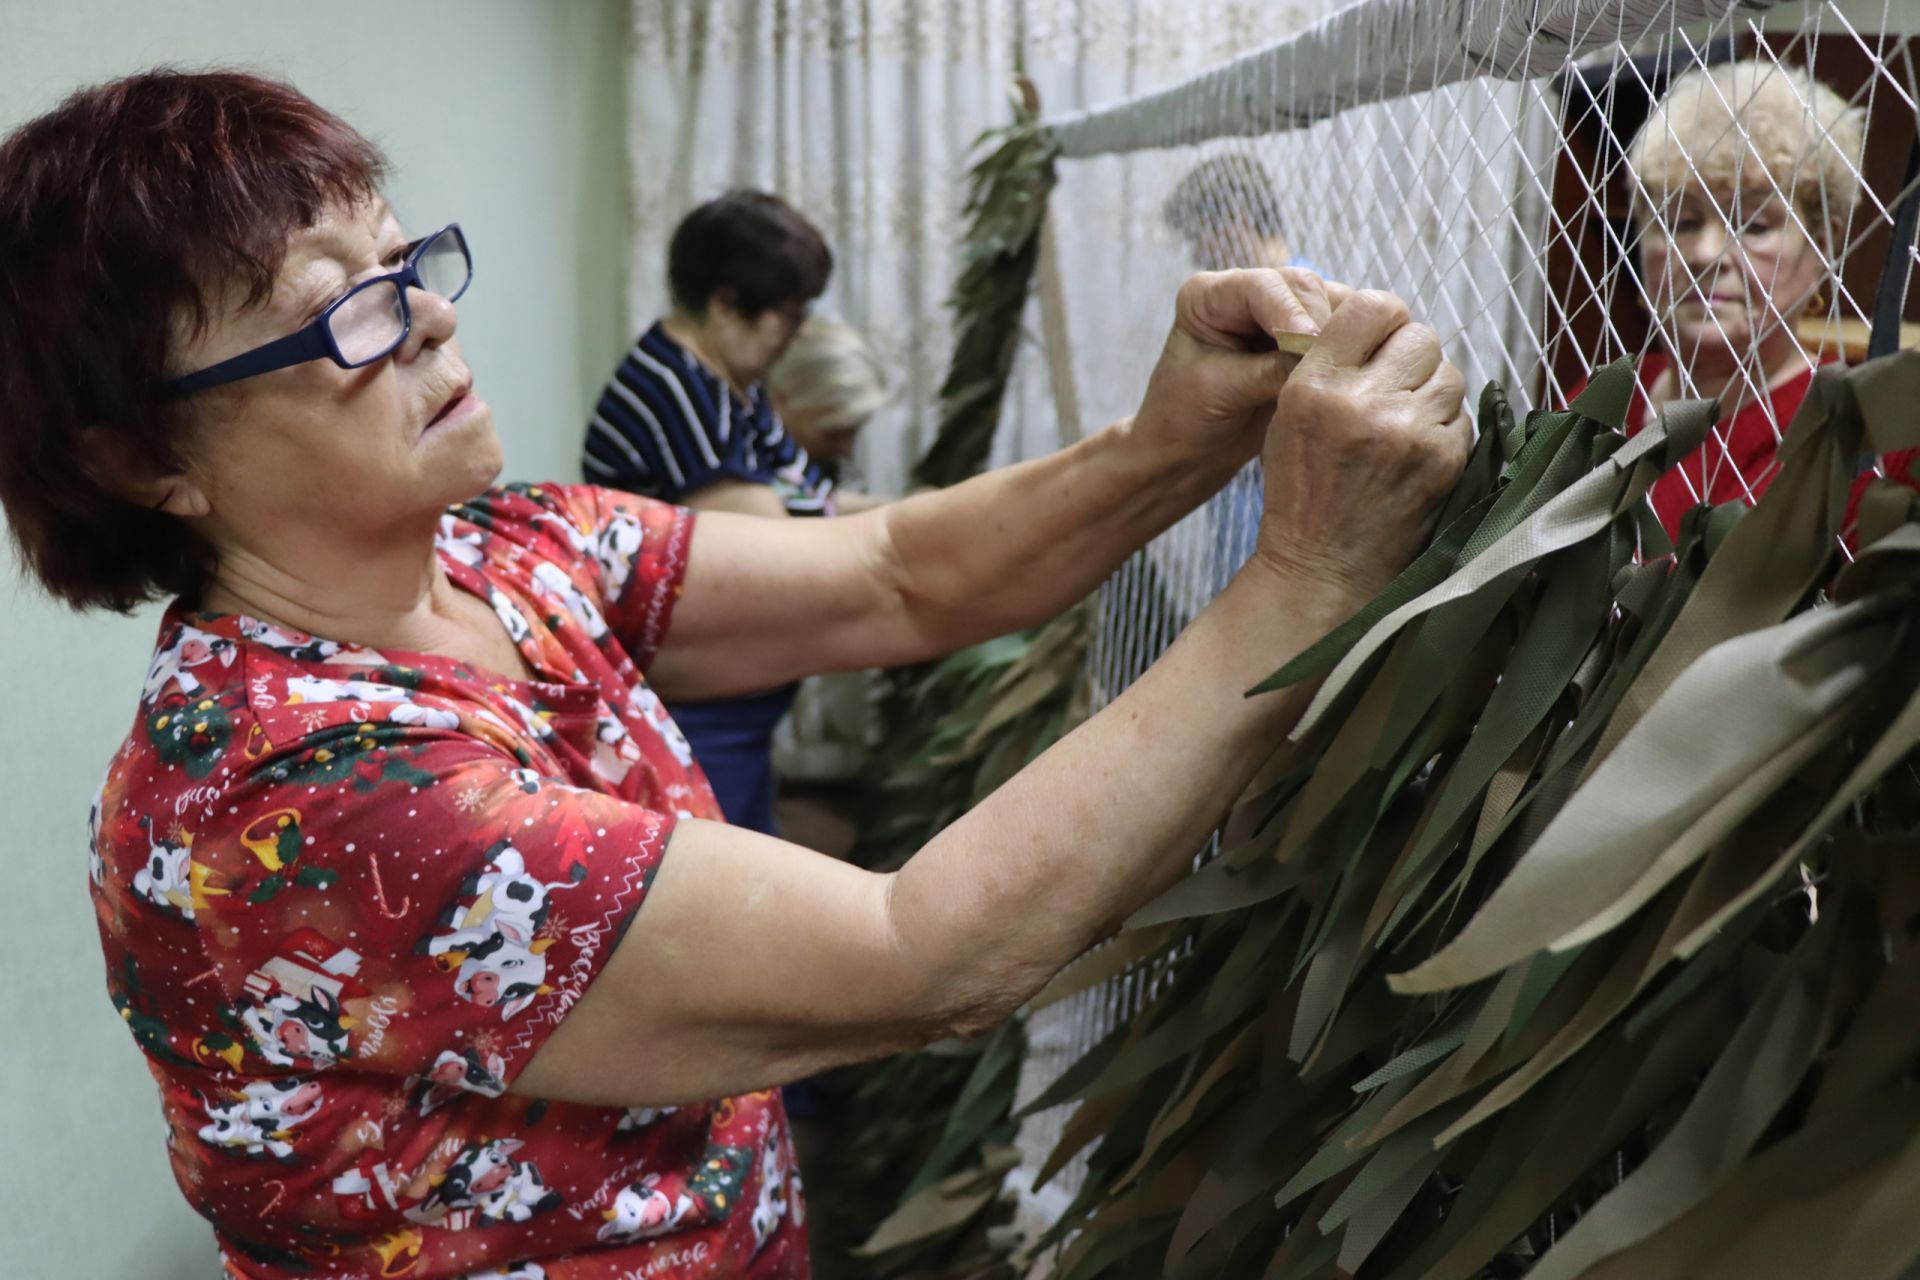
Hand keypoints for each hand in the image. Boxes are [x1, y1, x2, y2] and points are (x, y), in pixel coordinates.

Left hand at [1132, 268, 1344, 465]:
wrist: (1188, 453)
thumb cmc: (1186, 420)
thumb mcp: (1223, 392)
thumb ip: (1271, 371)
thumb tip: (1323, 359)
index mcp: (1209, 295)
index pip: (1262, 287)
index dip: (1292, 313)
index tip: (1312, 345)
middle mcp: (1246, 293)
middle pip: (1304, 287)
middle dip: (1323, 325)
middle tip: (1338, 366)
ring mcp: (1277, 312)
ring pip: (1330, 303)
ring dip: (1345, 334)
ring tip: (1348, 371)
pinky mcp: (1302, 337)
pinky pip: (1340, 330)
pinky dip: (1350, 347)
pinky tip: (1354, 373)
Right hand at [1255, 290, 1470, 601]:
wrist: (1321, 568)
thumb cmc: (1302, 492)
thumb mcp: (1289, 416)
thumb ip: (1330, 364)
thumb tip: (1384, 324)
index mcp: (1316, 385)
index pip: (1374, 306)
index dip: (1384, 321)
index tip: (1381, 342)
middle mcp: (1363, 401)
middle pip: (1421, 337)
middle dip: (1412, 359)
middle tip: (1396, 389)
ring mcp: (1408, 431)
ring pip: (1450, 375)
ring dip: (1433, 394)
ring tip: (1404, 426)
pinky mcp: (1443, 460)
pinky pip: (1463, 418)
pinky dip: (1445, 431)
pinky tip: (1417, 455)